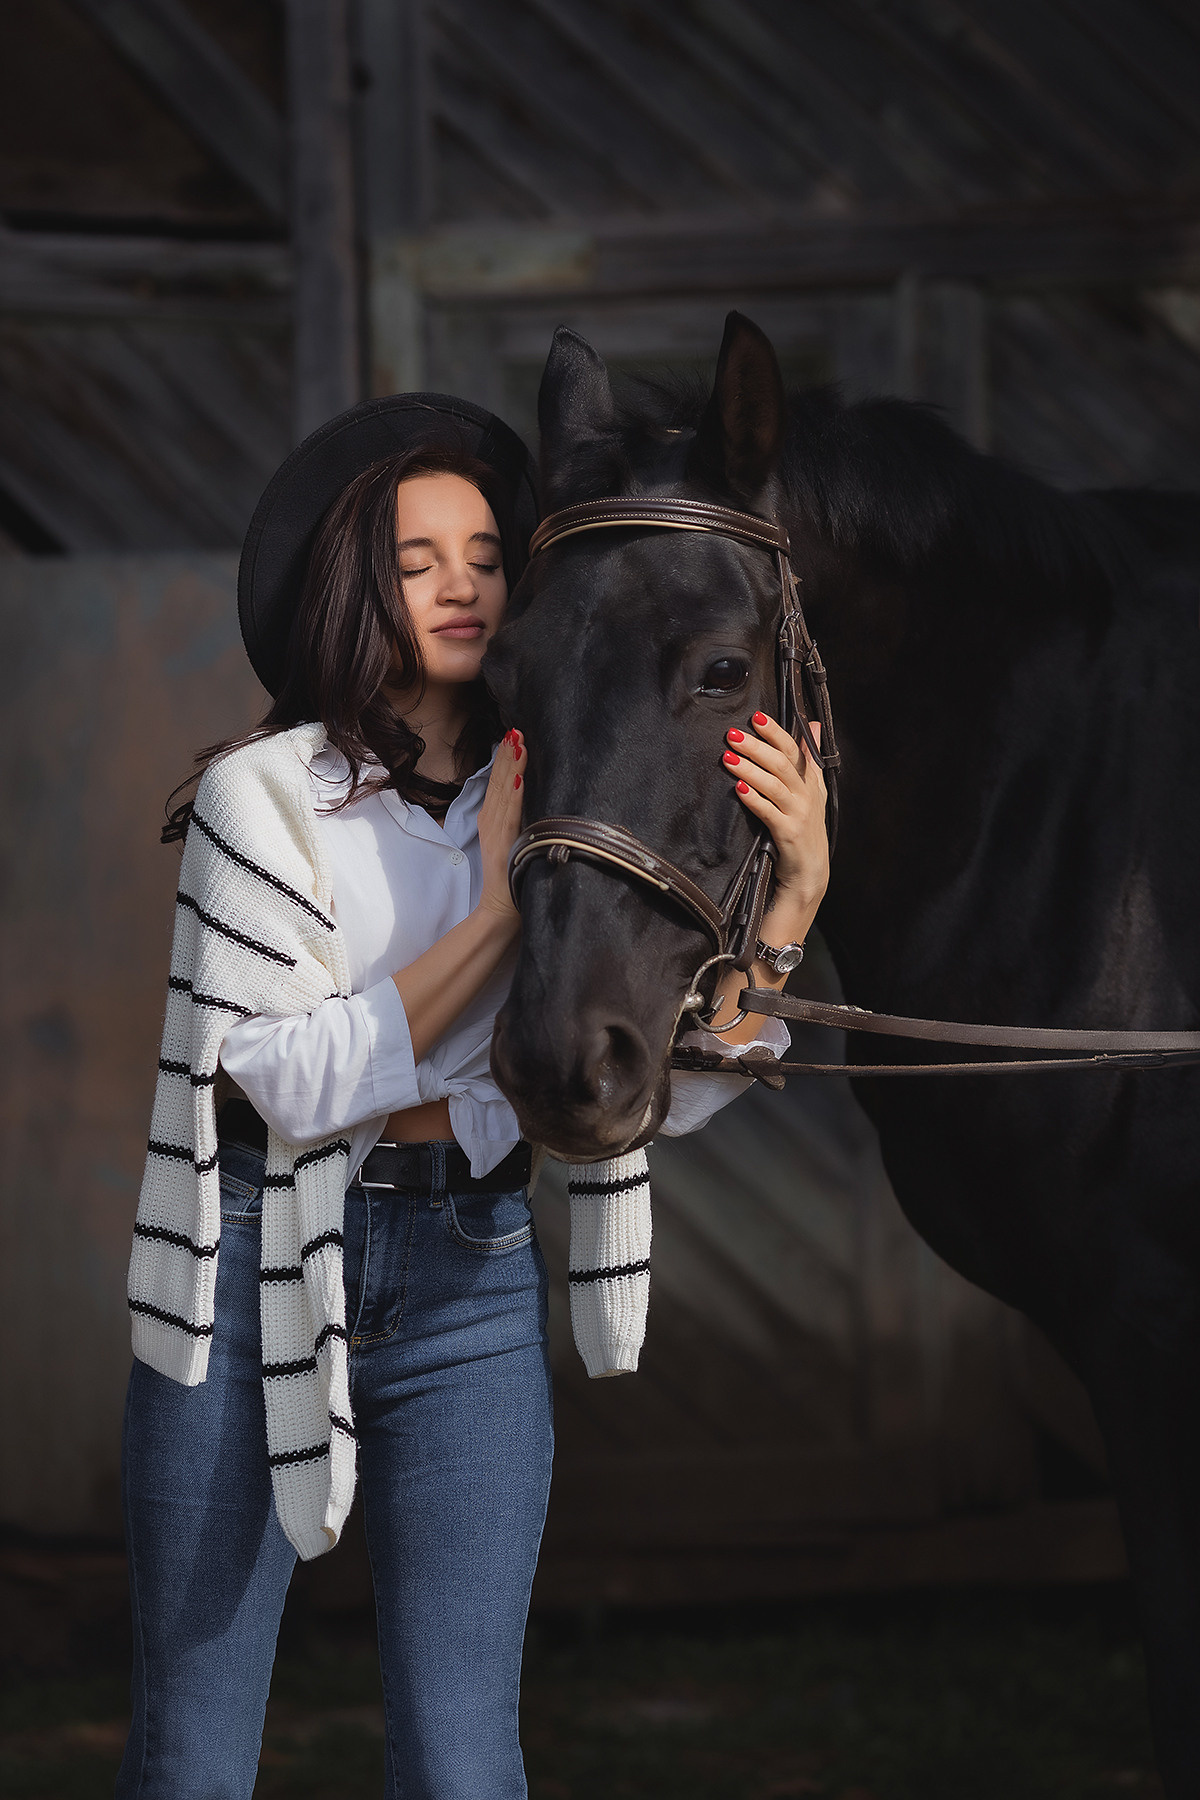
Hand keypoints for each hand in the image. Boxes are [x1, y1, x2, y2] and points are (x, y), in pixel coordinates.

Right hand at [477, 729, 526, 922]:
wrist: (500, 909)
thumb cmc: (512, 879)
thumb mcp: (516, 844)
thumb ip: (518, 825)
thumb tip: (532, 804)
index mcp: (495, 821)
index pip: (501, 785)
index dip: (507, 760)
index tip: (515, 737)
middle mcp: (492, 822)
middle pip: (501, 783)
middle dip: (509, 755)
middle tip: (517, 729)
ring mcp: (497, 831)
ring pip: (505, 792)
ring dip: (512, 766)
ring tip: (517, 742)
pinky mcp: (504, 843)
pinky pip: (511, 814)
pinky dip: (515, 794)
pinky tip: (520, 778)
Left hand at [722, 711, 828, 939]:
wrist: (809, 871)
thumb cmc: (805, 827)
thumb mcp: (813, 789)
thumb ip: (809, 757)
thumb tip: (812, 724)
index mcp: (810, 781)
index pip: (794, 749)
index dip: (775, 732)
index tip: (756, 717)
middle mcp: (806, 795)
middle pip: (782, 763)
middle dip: (756, 747)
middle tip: (732, 735)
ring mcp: (798, 814)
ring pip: (774, 785)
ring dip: (750, 770)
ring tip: (729, 758)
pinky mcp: (788, 833)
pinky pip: (769, 812)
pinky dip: (754, 799)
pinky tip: (739, 789)